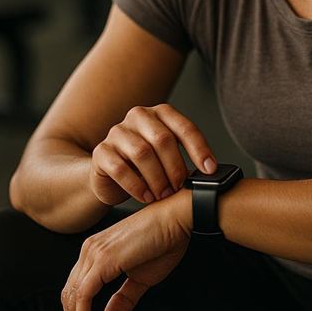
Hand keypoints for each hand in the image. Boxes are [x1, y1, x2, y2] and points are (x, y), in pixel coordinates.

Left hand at [62, 190, 191, 310]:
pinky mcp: (103, 260)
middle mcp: (89, 251)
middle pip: (69, 296)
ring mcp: (93, 253)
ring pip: (73, 298)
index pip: (76, 290)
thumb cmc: (164, 242)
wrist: (177, 218)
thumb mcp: (141, 278)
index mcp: (96, 252)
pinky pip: (84, 295)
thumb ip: (123, 299)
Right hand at [89, 103, 216, 206]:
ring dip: (157, 179)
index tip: (210, 170)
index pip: (184, 127)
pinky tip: (146, 197)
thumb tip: (208, 174)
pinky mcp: (101, 152)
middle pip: (163, 140)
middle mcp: (138, 117)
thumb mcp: (166, 157)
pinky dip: (136, 186)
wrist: (108, 175)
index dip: (200, 149)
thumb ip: (183, 158)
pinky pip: (120, 168)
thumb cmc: (144, 166)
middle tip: (180, 188)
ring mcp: (117, 132)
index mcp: (159, 114)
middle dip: (175, 168)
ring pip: (142, 153)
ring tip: (163, 195)